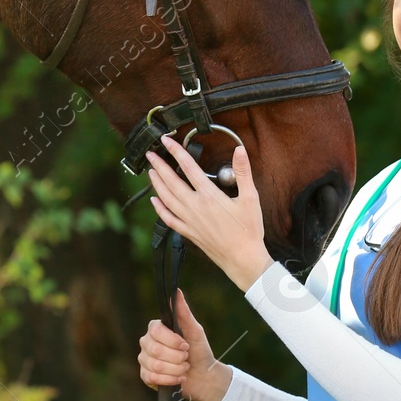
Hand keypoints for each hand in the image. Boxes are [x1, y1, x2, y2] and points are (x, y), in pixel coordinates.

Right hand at [137, 289, 230, 400]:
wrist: (203, 375)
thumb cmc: (199, 350)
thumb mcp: (195, 330)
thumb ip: (184, 312)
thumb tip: (176, 291)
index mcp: (156, 329)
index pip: (156, 331)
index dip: (172, 341)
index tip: (185, 345)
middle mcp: (147, 342)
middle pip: (155, 350)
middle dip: (177, 357)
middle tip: (186, 358)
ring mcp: (145, 359)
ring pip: (155, 366)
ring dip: (176, 369)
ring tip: (184, 368)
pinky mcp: (146, 376)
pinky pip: (152, 378)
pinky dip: (170, 380)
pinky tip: (178, 378)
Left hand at [146, 135, 272, 292]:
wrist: (243, 259)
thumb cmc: (248, 230)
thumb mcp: (251, 198)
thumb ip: (243, 172)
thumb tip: (240, 150)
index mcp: (209, 196)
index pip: (188, 168)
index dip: (176, 152)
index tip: (166, 141)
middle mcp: (195, 207)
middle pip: (171, 182)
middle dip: (159, 166)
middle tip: (150, 154)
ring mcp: (189, 221)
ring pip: (166, 199)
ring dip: (156, 184)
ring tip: (150, 172)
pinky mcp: (189, 232)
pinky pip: (169, 219)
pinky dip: (159, 209)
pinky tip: (154, 201)